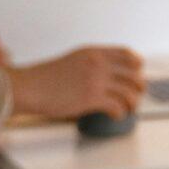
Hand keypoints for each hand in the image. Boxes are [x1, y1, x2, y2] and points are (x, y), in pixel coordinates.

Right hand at [7, 46, 146, 120]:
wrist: (30, 87)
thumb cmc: (46, 77)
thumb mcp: (74, 60)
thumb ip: (92, 63)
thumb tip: (109, 74)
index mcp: (94, 52)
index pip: (128, 54)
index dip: (137, 66)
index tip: (138, 74)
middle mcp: (98, 64)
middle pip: (134, 75)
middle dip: (139, 88)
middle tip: (135, 96)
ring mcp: (95, 80)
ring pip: (129, 92)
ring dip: (132, 103)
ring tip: (128, 109)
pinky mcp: (91, 98)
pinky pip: (117, 106)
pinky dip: (120, 113)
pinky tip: (116, 116)